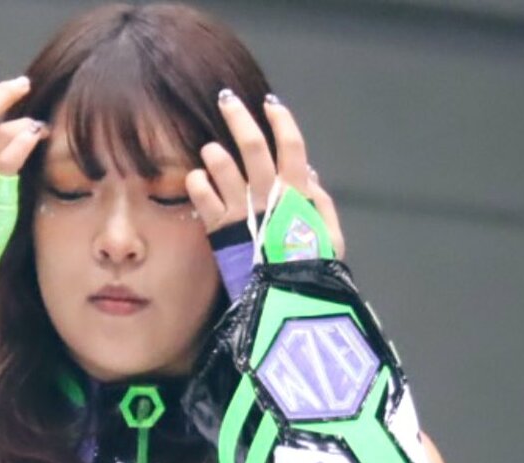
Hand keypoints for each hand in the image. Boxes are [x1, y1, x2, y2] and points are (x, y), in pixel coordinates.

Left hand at [185, 93, 344, 259]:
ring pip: (225, 169)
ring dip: (215, 154)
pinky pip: (205, 199)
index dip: (281, 120)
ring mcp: (244, 212)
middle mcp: (269, 196)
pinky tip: (195, 179)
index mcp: (298, 193)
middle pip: (253, 147)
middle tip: (226, 99)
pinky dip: (198, 185)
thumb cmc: (311, 270)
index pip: (291, 145)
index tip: (269, 102)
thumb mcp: (328, 236)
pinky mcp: (221, 231)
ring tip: (209, 149)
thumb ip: (319, 202)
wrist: (288, 302)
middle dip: (239, 118)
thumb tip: (308, 173)